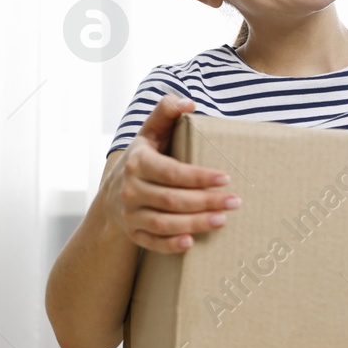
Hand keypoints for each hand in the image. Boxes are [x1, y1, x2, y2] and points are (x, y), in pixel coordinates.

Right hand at [105, 95, 238, 253]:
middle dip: (205, 202)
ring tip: (222, 220)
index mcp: (138, 162)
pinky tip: (192, 242)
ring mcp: (130, 214)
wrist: (112, 193)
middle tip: (235, 201)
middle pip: (172, 200)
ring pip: (164, 223)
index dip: (198, 177)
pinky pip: (152, 242)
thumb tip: (189, 102)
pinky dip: (171, 245)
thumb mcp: (150, 132)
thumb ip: (166, 111)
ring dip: (195, 224)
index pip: (171, 172)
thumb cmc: (142, 159)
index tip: (225, 178)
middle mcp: (131, 190)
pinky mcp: (134, 234)